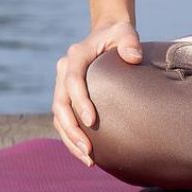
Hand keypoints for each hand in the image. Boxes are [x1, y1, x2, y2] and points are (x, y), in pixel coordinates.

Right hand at [51, 20, 142, 165]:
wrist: (107, 35)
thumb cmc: (118, 36)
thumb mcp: (125, 32)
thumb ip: (130, 42)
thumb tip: (133, 58)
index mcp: (76, 55)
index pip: (72, 79)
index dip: (79, 101)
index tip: (92, 121)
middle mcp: (64, 69)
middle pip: (60, 102)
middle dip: (72, 128)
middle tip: (88, 150)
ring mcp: (63, 84)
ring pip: (58, 116)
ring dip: (70, 138)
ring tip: (88, 159)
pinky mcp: (67, 97)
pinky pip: (63, 120)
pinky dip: (71, 138)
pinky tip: (87, 154)